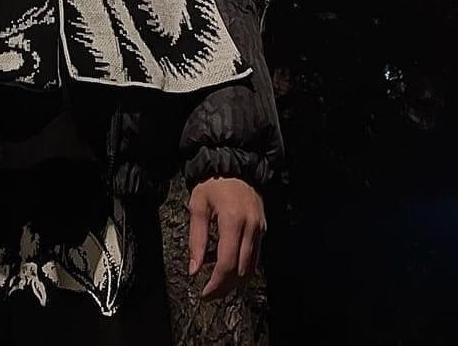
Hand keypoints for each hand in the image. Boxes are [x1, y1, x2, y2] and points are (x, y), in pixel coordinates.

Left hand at [187, 176, 266, 300]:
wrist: (233, 164)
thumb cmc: (212, 184)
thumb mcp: (198, 206)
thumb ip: (196, 240)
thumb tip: (194, 270)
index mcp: (233, 221)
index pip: (227, 263)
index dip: (216, 283)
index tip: (204, 293)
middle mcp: (251, 227)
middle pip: (242, 271)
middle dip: (225, 287)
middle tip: (209, 292)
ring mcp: (260, 229)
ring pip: (251, 267)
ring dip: (234, 278)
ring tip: (214, 276)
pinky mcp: (263, 229)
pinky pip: (254, 256)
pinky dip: (241, 265)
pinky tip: (224, 260)